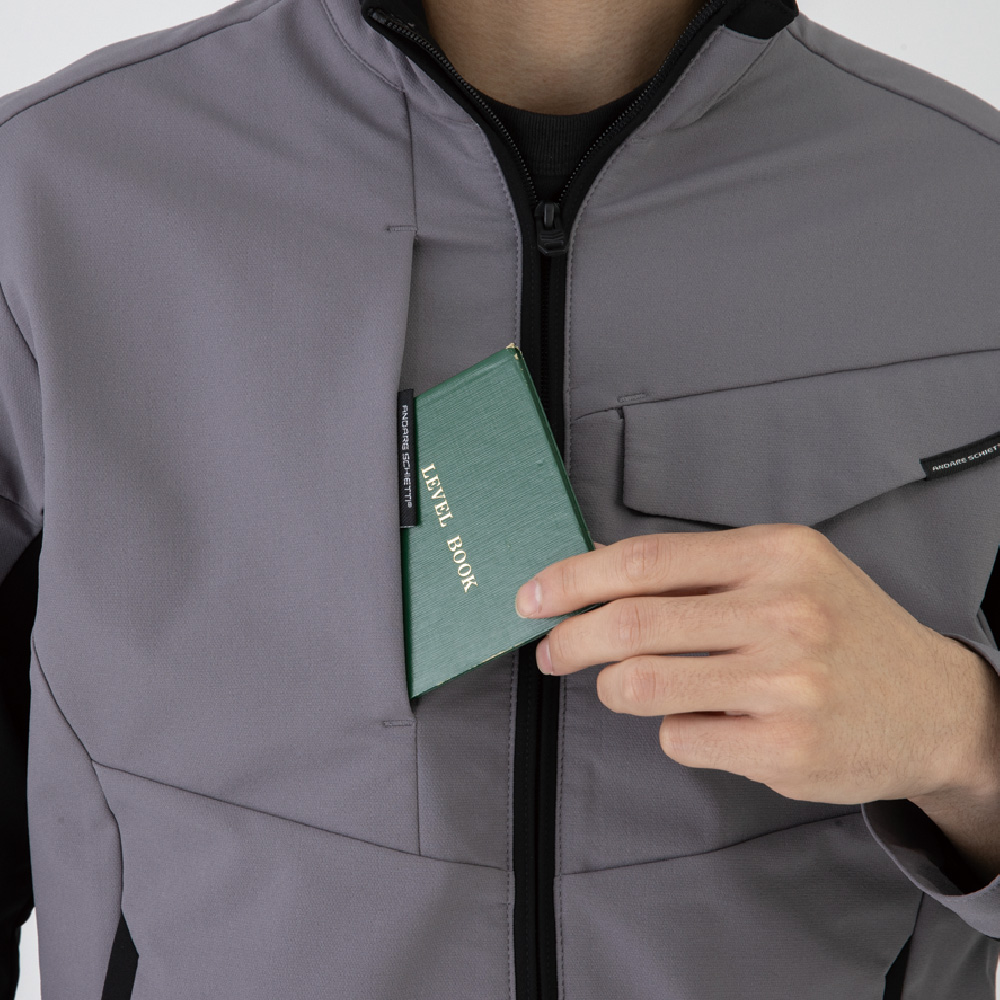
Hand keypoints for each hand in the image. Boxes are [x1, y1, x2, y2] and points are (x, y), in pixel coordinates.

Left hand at [514, 524, 999, 804]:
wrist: (933, 706)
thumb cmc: (843, 630)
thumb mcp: (785, 571)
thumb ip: (698, 571)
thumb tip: (595, 569)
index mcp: (775, 554)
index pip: (644, 561)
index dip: (573, 578)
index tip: (534, 596)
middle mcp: (782, 613)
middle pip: (630, 624)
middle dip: (570, 640)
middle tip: (550, 651)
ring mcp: (784, 684)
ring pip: (640, 686)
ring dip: (614, 688)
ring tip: (626, 685)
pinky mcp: (782, 748)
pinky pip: (679, 738)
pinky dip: (672, 730)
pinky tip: (707, 720)